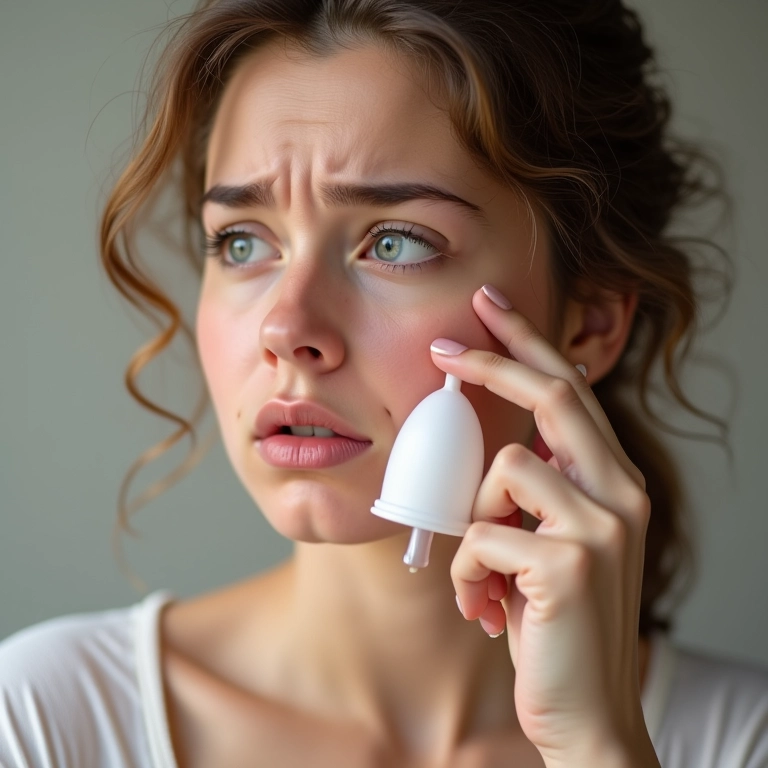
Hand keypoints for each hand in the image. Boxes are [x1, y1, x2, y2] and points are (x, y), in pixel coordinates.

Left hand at [431, 285, 657, 766]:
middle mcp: (620, 492)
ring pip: (505, 466)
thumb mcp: (546, 545)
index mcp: (613, 484)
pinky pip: (482, 532)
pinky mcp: (570, 561)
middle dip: (494, 360)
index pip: (572, 393)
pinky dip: (469, 571)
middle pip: (553, 394)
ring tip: (484, 576)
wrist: (584, 712)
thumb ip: (532, 495)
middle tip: (444, 347)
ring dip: (474, 521)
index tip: (492, 310)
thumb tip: (490, 448)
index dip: (530, 345)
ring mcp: (602, 525)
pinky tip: (485, 607)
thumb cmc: (554, 622)